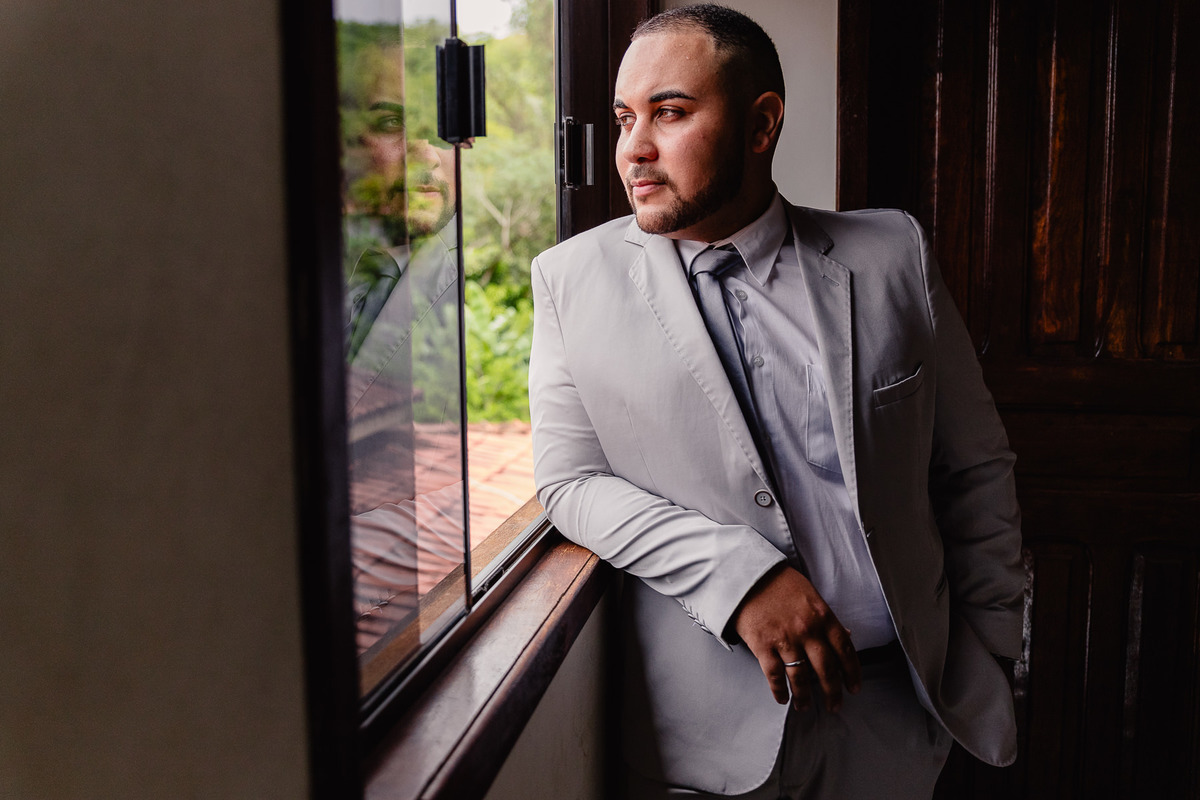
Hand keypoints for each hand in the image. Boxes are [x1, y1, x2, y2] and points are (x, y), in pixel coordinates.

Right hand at [733, 565, 861, 712]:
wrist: (746, 576)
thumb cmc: (779, 583)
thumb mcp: (810, 595)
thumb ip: (827, 618)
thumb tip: (845, 635)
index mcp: (822, 616)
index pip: (844, 650)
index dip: (852, 672)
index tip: (853, 687)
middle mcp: (807, 631)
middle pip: (826, 670)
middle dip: (832, 692)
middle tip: (834, 706)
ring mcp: (785, 640)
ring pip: (801, 678)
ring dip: (805, 697)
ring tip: (805, 707)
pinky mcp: (763, 646)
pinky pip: (775, 676)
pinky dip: (780, 691)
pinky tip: (783, 698)